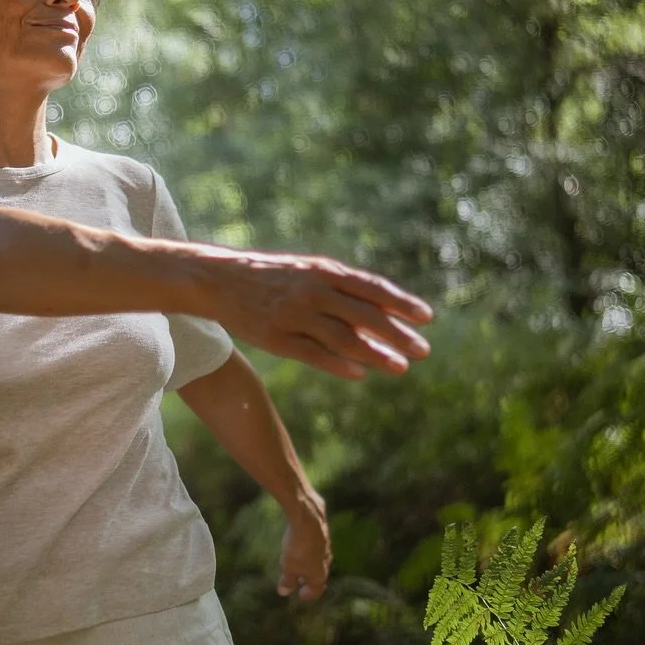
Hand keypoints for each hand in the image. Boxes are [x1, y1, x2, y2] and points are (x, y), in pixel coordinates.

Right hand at [205, 250, 433, 379]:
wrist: (218, 279)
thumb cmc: (272, 277)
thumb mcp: (308, 272)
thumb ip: (343, 289)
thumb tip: (383, 314)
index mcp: (323, 270)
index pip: (370, 287)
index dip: (400, 302)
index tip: (426, 318)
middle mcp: (312, 291)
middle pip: (363, 314)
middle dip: (397, 333)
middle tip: (423, 350)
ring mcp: (293, 314)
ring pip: (343, 337)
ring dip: (375, 354)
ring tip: (401, 368)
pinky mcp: (275, 337)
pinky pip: (313, 353)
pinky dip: (338, 364)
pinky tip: (360, 374)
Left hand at [278, 492, 329, 600]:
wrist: (307, 517)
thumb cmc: (298, 547)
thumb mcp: (288, 567)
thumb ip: (287, 580)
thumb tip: (284, 591)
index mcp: (320, 573)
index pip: (318, 589)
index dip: (310, 594)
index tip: (302, 595)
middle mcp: (326, 560)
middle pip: (319, 572)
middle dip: (309, 577)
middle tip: (299, 580)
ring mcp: (326, 544)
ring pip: (319, 556)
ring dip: (309, 561)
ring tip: (298, 562)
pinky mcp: (322, 529)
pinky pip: (316, 541)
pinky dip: (309, 546)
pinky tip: (300, 541)